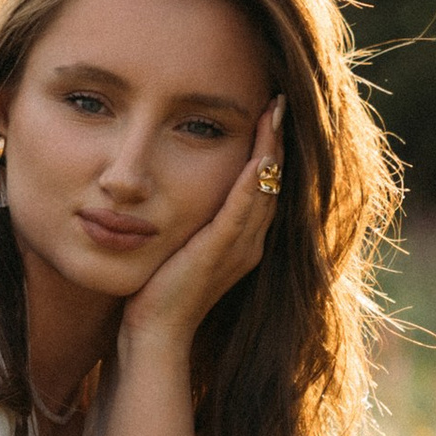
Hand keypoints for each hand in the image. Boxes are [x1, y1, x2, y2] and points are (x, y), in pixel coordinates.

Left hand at [121, 103, 282, 353]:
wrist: (155, 334)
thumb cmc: (160, 292)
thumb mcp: (181, 247)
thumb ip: (191, 221)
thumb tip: (178, 190)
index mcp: (243, 242)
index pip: (264, 186)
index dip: (269, 149)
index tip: (269, 113)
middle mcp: (249, 244)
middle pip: (273, 183)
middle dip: (277, 140)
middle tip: (280, 101)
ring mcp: (237, 249)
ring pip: (264, 191)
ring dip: (270, 150)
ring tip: (274, 114)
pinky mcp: (217, 254)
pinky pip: (240, 212)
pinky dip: (251, 184)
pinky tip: (258, 157)